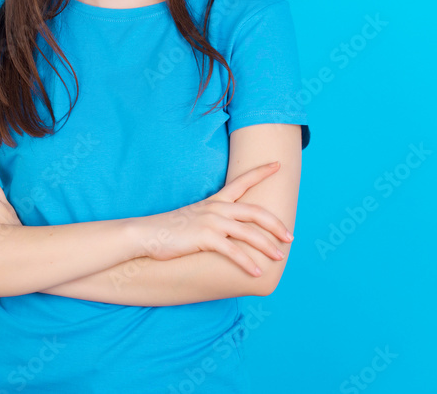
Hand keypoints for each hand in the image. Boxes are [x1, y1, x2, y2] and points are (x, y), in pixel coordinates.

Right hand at [131, 161, 290, 276]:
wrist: (146, 234)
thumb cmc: (170, 230)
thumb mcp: (194, 218)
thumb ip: (212, 220)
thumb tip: (227, 231)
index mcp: (215, 201)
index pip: (241, 182)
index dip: (261, 172)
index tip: (278, 164)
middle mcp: (216, 209)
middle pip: (255, 212)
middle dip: (276, 224)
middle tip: (290, 237)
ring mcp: (211, 223)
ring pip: (249, 233)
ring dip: (267, 246)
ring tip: (280, 257)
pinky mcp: (205, 238)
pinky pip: (233, 252)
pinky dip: (247, 263)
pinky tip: (256, 272)